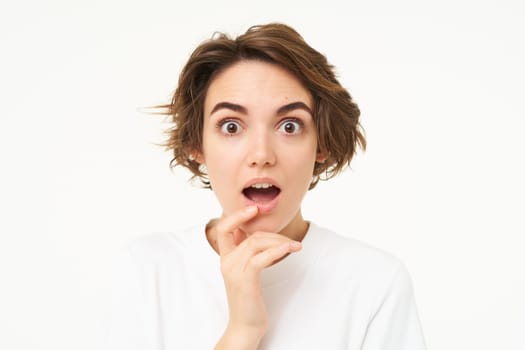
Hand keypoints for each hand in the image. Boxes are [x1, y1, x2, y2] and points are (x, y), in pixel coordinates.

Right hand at [212, 206, 301, 333]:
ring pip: (256, 243)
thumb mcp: (245, 272)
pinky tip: (289, 250)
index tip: (254, 208)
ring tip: (295, 247)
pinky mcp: (245, 281)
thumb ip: (246, 253)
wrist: (246, 325)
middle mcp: (227, 262)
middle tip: (290, 240)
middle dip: (273, 233)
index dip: (237, 215)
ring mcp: (234, 271)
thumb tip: (255, 234)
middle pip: (249, 234)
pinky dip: (277, 251)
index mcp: (225, 258)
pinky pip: (261, 258)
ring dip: (280, 242)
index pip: (223, 228)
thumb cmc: (249, 298)